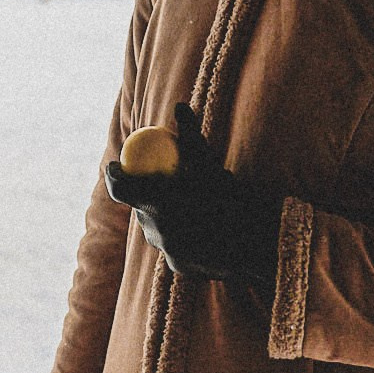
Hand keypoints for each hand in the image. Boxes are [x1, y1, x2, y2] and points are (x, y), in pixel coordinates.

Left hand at [104, 103, 279, 285]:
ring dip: (170, 214)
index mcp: (158, 202)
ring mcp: (167, 251)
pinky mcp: (180, 267)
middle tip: (159, 182)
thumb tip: (179, 106)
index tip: (116, 164)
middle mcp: (157, 230)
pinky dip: (186, 235)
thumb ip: (191, 137)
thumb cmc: (234, 198)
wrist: (259, 245)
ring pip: (158, 227)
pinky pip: (175, 245)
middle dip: (147, 195)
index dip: (114, 175)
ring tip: (199, 206)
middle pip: (140, 208)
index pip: (119, 187)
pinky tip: (210, 230)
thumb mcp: (211, 164)